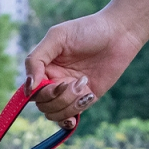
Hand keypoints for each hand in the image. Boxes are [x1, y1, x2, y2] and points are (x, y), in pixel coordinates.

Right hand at [24, 10, 144, 125]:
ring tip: (84, 83)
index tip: (52, 83)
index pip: (30, 92)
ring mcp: (67, 94)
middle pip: (42, 105)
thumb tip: (28, 87)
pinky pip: (69, 118)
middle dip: (57, 97)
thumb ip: (36, 60)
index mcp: (43, 70)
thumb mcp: (57, 37)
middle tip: (73, 81)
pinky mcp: (81, 101)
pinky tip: (83, 99)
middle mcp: (52, 83)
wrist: (120, 33)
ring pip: (54, 114)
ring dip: (69, 102)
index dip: (39, 93)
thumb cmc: (88, 30)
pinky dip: (73, 114)